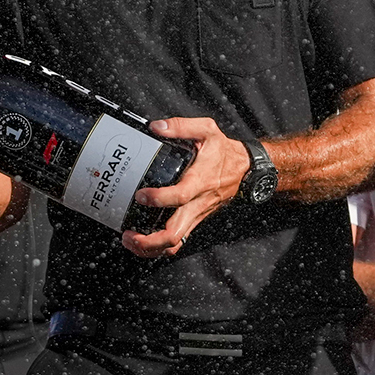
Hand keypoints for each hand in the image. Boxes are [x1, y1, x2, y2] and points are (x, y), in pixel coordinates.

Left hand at [121, 117, 249, 257]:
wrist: (247, 169)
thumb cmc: (224, 151)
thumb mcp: (207, 130)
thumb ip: (181, 126)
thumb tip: (156, 127)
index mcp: (200, 181)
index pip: (180, 196)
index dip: (159, 199)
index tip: (140, 195)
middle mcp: (198, 203)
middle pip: (175, 233)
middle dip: (150, 240)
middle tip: (128, 234)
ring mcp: (196, 215)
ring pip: (176, 242)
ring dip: (151, 248)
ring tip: (130, 241)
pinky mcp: (195, 220)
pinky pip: (179, 240)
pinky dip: (159, 246)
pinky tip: (143, 241)